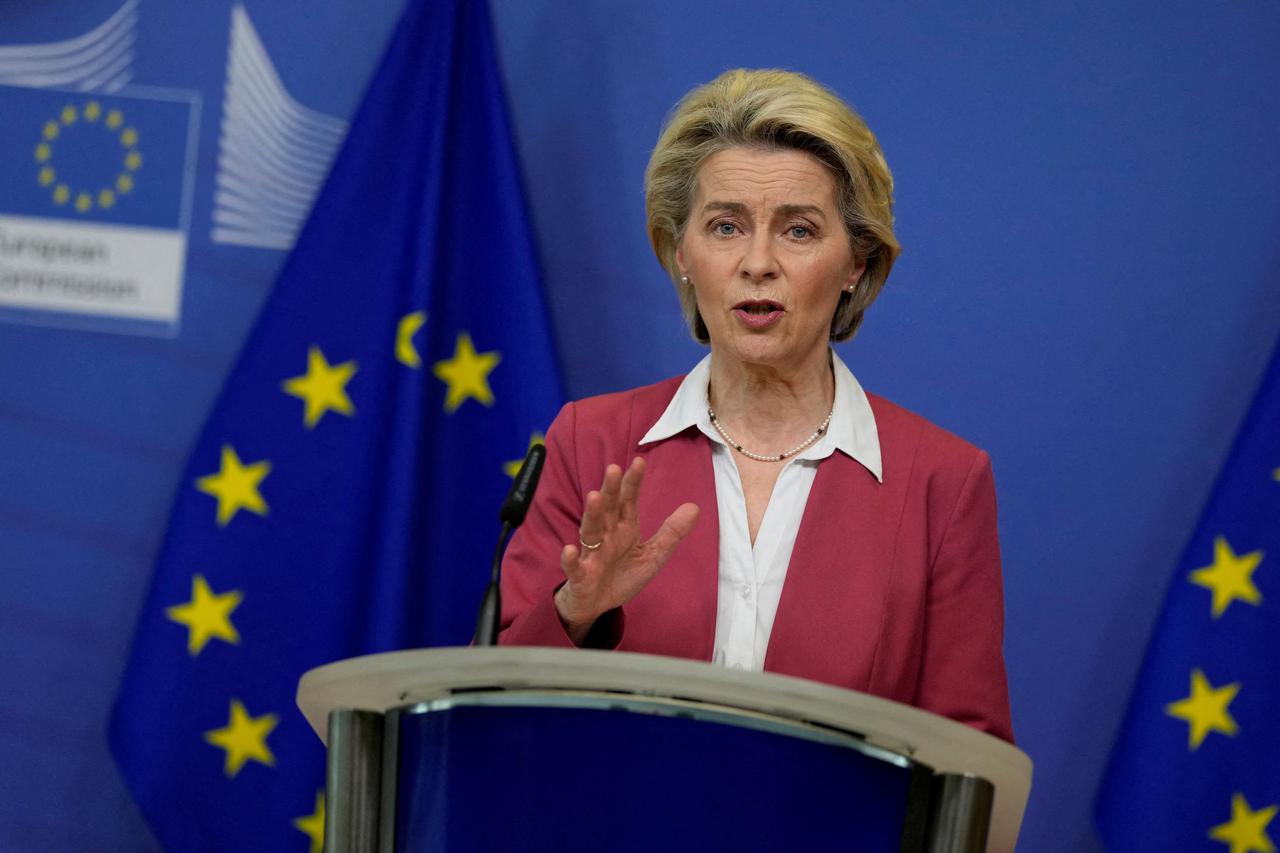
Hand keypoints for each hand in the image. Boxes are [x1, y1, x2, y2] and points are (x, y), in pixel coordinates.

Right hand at [554, 456, 698, 643]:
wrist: (598, 605)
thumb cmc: (622, 575)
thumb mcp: (653, 555)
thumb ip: (671, 532)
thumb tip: (695, 507)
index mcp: (624, 528)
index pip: (628, 501)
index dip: (633, 482)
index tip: (639, 461)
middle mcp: (606, 535)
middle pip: (608, 509)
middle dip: (611, 490)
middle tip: (614, 469)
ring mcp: (591, 554)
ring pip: (590, 531)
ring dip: (592, 514)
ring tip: (594, 497)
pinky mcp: (580, 576)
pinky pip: (574, 567)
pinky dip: (571, 559)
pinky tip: (570, 550)